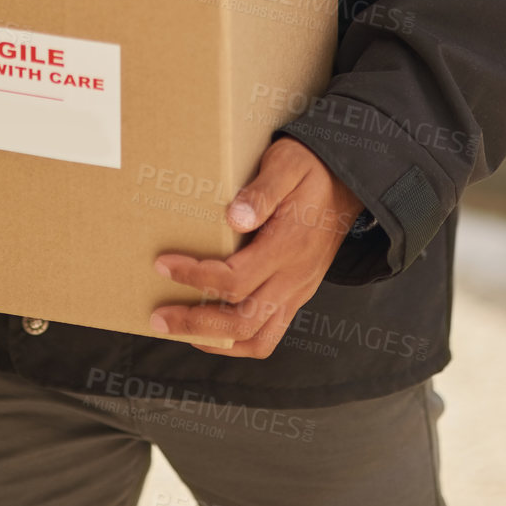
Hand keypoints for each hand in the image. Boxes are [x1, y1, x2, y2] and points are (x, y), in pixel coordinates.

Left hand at [150, 138, 363, 357]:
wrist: (347, 182)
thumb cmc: (310, 168)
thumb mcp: (287, 165)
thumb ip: (262, 192)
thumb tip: (234, 218)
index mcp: (288, 246)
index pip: (235, 279)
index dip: (195, 277)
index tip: (163, 265)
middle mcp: (294, 277)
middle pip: (242, 321)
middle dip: (195, 323)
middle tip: (158, 317)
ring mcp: (297, 291)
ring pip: (257, 338)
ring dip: (216, 341)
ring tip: (180, 330)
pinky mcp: (296, 295)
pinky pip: (268, 334)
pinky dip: (237, 341)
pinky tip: (211, 330)